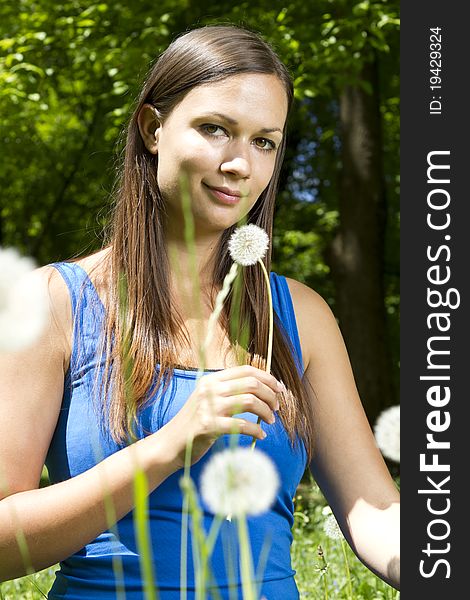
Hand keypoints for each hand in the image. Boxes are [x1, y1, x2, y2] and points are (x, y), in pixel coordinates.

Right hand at [162, 365, 281, 468]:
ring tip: (270, 421)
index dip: (267, 377)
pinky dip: (256, 430)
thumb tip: (261, 388)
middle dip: (270, 395)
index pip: (246, 370)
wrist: (171, 443)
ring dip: (266, 412)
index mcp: (211, 380)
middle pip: (252, 384)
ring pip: (250, 402)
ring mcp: (208, 407)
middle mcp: (210, 389)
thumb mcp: (207, 399)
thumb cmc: (194, 423)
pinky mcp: (209, 426)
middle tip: (276, 407)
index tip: (279, 389)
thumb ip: (228, 391)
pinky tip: (260, 436)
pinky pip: (242, 425)